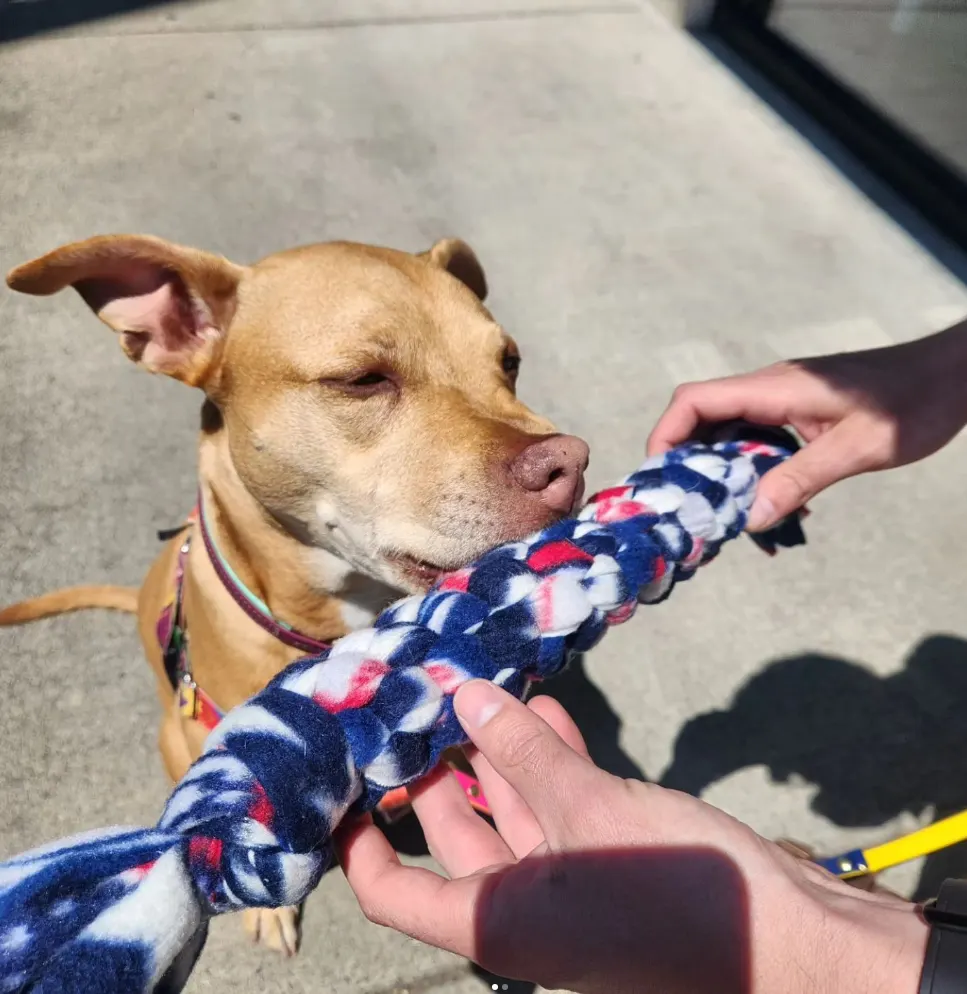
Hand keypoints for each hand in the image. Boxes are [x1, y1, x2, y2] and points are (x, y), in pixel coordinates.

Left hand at [337, 680, 926, 993]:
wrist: (795, 943)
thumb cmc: (675, 890)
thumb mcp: (589, 812)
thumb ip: (523, 753)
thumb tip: (465, 698)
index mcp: (494, 919)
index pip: (391, 890)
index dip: (357, 840)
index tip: (346, 776)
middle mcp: (522, 907)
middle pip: (453, 835)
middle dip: (437, 768)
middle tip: (418, 703)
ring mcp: (571, 884)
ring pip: (514, 811)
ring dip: (499, 753)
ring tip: (476, 689)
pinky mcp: (614, 860)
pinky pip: (565, 806)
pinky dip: (552, 760)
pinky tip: (542, 706)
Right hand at [648, 320, 966, 529]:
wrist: (956, 374)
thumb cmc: (914, 402)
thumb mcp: (859, 447)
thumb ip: (800, 479)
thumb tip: (748, 517)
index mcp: (775, 388)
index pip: (695, 400)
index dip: (665, 436)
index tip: (660, 479)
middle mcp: (771, 390)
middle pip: (704, 421)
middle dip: (690, 466)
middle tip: (692, 511)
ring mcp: (786, 400)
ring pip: (732, 436)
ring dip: (726, 475)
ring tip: (734, 519)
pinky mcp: (803, 413)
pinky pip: (763, 443)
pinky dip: (758, 474)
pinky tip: (779, 507)